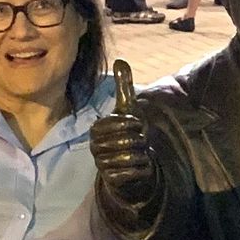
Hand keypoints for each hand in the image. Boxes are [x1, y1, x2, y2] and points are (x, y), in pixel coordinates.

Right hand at [91, 59, 160, 206]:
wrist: (129, 165)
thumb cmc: (128, 133)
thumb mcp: (128, 108)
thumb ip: (123, 85)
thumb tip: (121, 59)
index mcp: (97, 129)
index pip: (120, 123)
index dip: (134, 123)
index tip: (138, 125)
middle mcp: (95, 147)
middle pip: (128, 140)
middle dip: (140, 140)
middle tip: (140, 141)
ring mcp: (102, 164)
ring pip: (131, 156)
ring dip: (142, 154)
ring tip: (139, 153)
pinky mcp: (111, 180)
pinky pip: (133, 172)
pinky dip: (144, 168)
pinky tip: (142, 166)